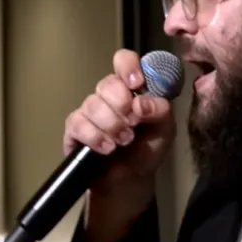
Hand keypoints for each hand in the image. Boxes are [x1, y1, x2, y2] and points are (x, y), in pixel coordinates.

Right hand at [63, 49, 175, 198]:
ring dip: (112, 125)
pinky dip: (95, 137)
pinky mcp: (75, 128)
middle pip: (108, 83)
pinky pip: (78, 123)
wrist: (130, 180)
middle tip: (133, 124)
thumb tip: (141, 103)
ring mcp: (91, 110)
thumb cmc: (147, 149)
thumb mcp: (165, 130)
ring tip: (124, 142)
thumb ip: (160, 111)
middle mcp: (110, 95)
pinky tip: (107, 148)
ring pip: (93, 104)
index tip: (137, 84)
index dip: (128, 67)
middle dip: (122, 105)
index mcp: (132, 88)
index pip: (124, 61)